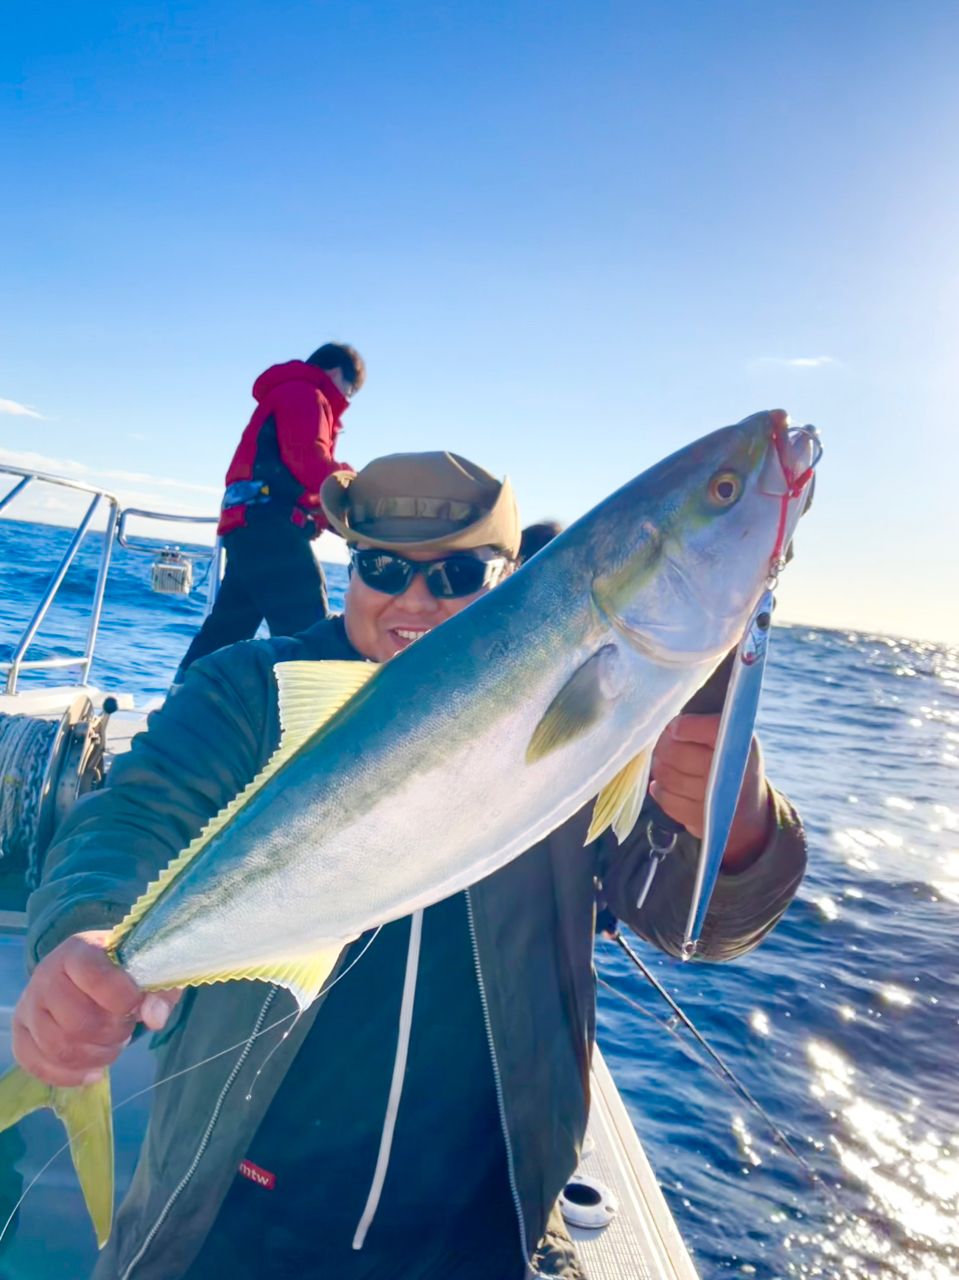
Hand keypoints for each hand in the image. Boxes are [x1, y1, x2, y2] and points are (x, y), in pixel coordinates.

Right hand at [12, 931, 181, 1086]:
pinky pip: (38, 1066)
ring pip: (59, 1049)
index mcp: (79, 951)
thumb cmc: (121, 971)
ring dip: (96, 1056)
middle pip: (78, 1023)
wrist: (88, 970)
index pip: (96, 977)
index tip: (136, 1004)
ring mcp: (29, 1005)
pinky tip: (94, 1070)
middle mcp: (46, 975)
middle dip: (112, 1034)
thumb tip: (155, 1018)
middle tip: (125, 1027)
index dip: (124, 999)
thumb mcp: (147, 970)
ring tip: (113, 1045)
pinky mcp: (21, 1033)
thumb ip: (158, 991)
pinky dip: (71, 1075)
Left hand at [649, 714, 771, 870]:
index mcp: (739, 746)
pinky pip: (666, 799)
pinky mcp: (700, 820)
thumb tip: (672, 723)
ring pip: (666, 775)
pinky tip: (664, 782)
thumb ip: (707, 727)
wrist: (748, 811)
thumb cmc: (734, 765)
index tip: (675, 727)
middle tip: (665, 742)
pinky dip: (660, 789)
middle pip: (675, 752)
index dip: (682, 726)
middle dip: (663, 745)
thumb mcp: (735, 739)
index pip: (705, 728)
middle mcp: (728, 773)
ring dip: (660, 766)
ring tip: (664, 761)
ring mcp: (714, 800)